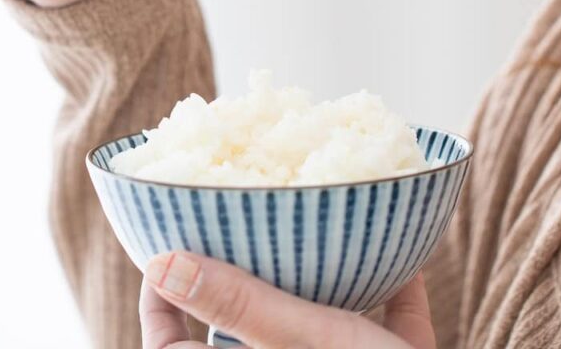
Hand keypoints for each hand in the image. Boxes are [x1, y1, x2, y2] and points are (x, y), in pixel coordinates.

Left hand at [140, 252, 434, 348]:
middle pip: (248, 330)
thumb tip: (159, 263)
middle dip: (247, 277)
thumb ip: (236, 303)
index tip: (162, 252)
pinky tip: (402, 253)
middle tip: (244, 223)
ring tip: (315, 229)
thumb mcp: (300, 340)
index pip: (170, 346)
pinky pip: (385, 330)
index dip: (157, 304)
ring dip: (320, 284)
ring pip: (318, 328)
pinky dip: (393, 295)